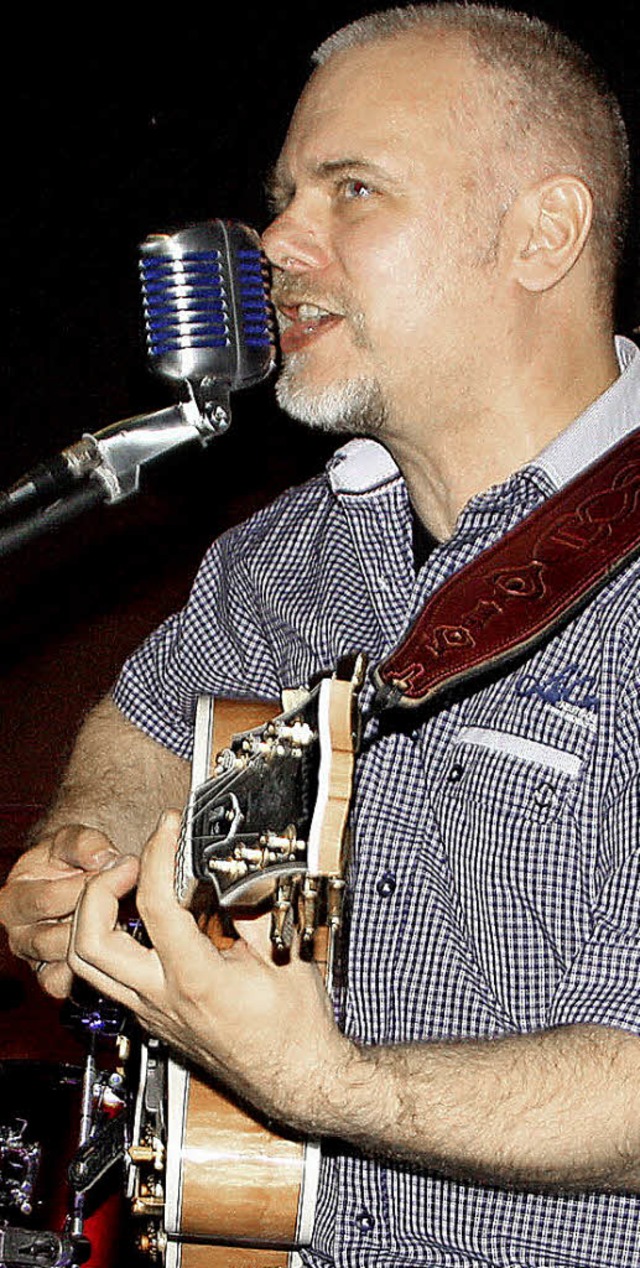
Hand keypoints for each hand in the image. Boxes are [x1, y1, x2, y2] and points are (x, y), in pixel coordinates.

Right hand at [0, 825, 118, 997]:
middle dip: (95, 919)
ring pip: (65, 965)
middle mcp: (19, 934)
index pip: (46, 900)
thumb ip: (85, 844)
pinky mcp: (55, 980)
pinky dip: (93, 970)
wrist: (80, 877)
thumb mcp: (74, 840)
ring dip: (98, 944)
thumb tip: (103, 860)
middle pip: (53, 939)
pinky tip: (115, 947)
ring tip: (122, 920)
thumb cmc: (71, 858)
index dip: (87, 886)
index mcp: (13, 899)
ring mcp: (37, 961)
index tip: (120, 872)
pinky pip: (71, 986)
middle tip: (125, 901)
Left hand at [68, 811, 355, 1132]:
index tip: (168, 827)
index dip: (157, 854)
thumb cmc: (297, 1029)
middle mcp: (162, 999)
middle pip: (88, 941)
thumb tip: (235, 870)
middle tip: (131, 861)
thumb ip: (252, 909)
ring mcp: (152, 1012)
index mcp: (195, 979)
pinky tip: (139, 921)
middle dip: (98, 887)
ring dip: (92, 916)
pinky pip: (109, 979)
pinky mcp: (153, 1018)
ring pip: (85, 966)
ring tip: (125, 886)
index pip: (154, 905)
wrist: (298, 1080)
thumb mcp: (283, 956)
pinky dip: (111, 940)